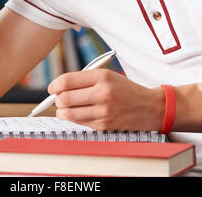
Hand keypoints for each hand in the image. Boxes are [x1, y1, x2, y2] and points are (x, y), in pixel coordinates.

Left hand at [47, 69, 164, 131]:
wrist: (149, 107)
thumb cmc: (124, 89)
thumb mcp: (107, 76)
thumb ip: (83, 80)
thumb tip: (58, 88)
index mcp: (102, 76)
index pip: (67, 81)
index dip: (54, 85)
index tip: (52, 88)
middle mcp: (102, 93)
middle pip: (64, 98)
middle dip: (57, 99)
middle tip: (59, 99)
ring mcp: (103, 111)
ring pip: (68, 114)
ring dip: (62, 111)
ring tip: (66, 108)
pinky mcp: (104, 126)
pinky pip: (79, 123)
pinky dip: (74, 119)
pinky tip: (80, 113)